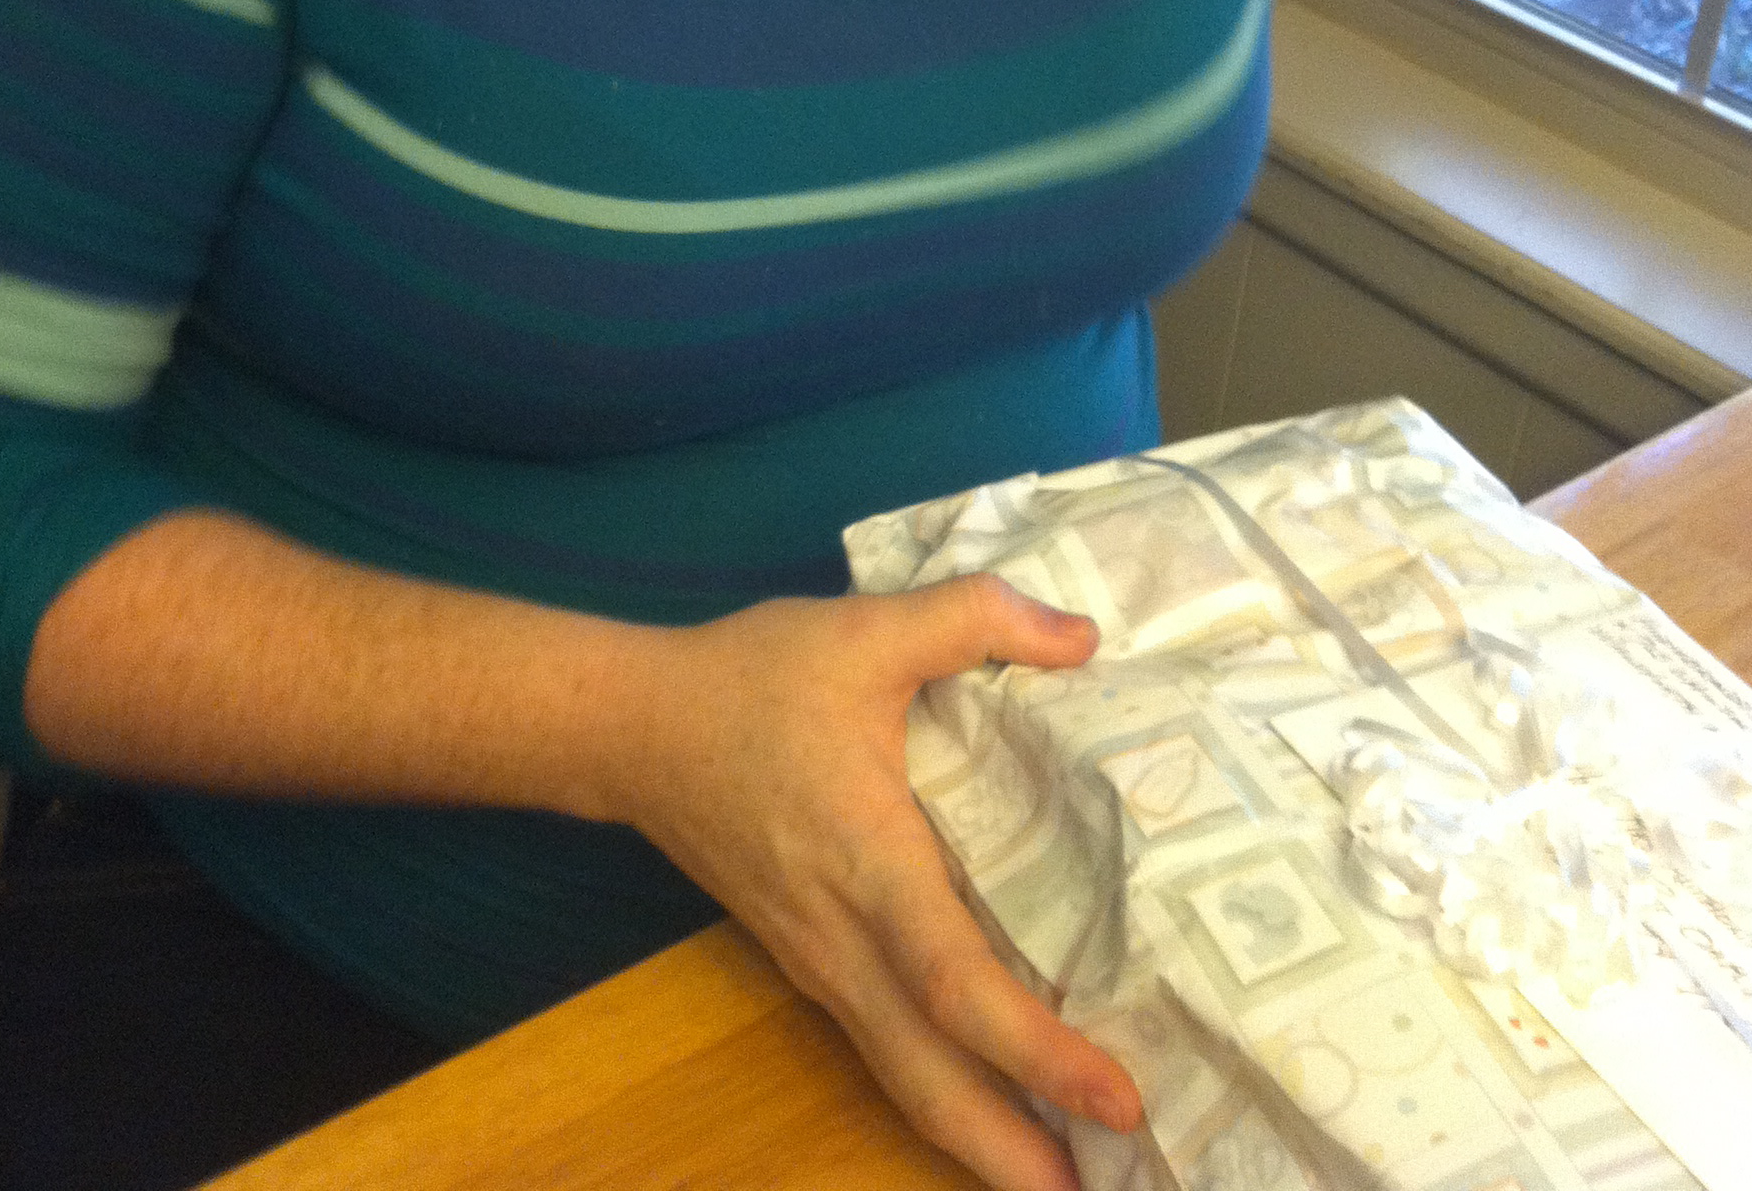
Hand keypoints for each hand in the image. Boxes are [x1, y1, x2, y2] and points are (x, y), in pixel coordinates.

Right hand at [612, 577, 1142, 1190]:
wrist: (633, 727)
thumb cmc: (751, 680)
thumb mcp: (865, 625)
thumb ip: (975, 617)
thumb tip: (1086, 638)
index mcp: (866, 862)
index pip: (954, 983)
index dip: (1035, 1048)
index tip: (1118, 1096)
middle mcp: (843, 939)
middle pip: (929, 1079)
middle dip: (1013, 1153)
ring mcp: (821, 962)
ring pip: (905, 1077)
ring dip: (982, 1140)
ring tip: (1066, 1181)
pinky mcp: (811, 962)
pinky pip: (886, 1048)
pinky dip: (945, 1093)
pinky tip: (995, 1101)